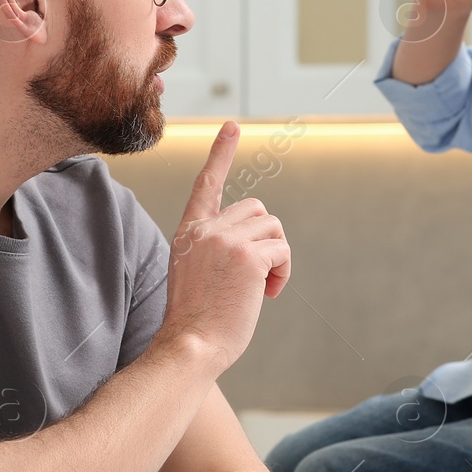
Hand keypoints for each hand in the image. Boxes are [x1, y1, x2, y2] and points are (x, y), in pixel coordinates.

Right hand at [158, 122, 290, 371]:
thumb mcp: (195, 273)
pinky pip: (282, 250)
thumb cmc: (196, 321)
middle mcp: (206, 230)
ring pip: (273, 227)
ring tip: (262, 287)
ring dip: (276, 256)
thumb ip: (215, 248)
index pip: (207, 184)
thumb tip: (253, 242)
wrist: (191, 345)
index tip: (232, 126)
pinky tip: (267, 293)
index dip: (221, 153)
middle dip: (267, 238)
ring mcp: (226, 240)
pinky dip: (282, 272)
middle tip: (259, 274)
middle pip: (257, 209)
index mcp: (189, 232)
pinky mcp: (248, 257)